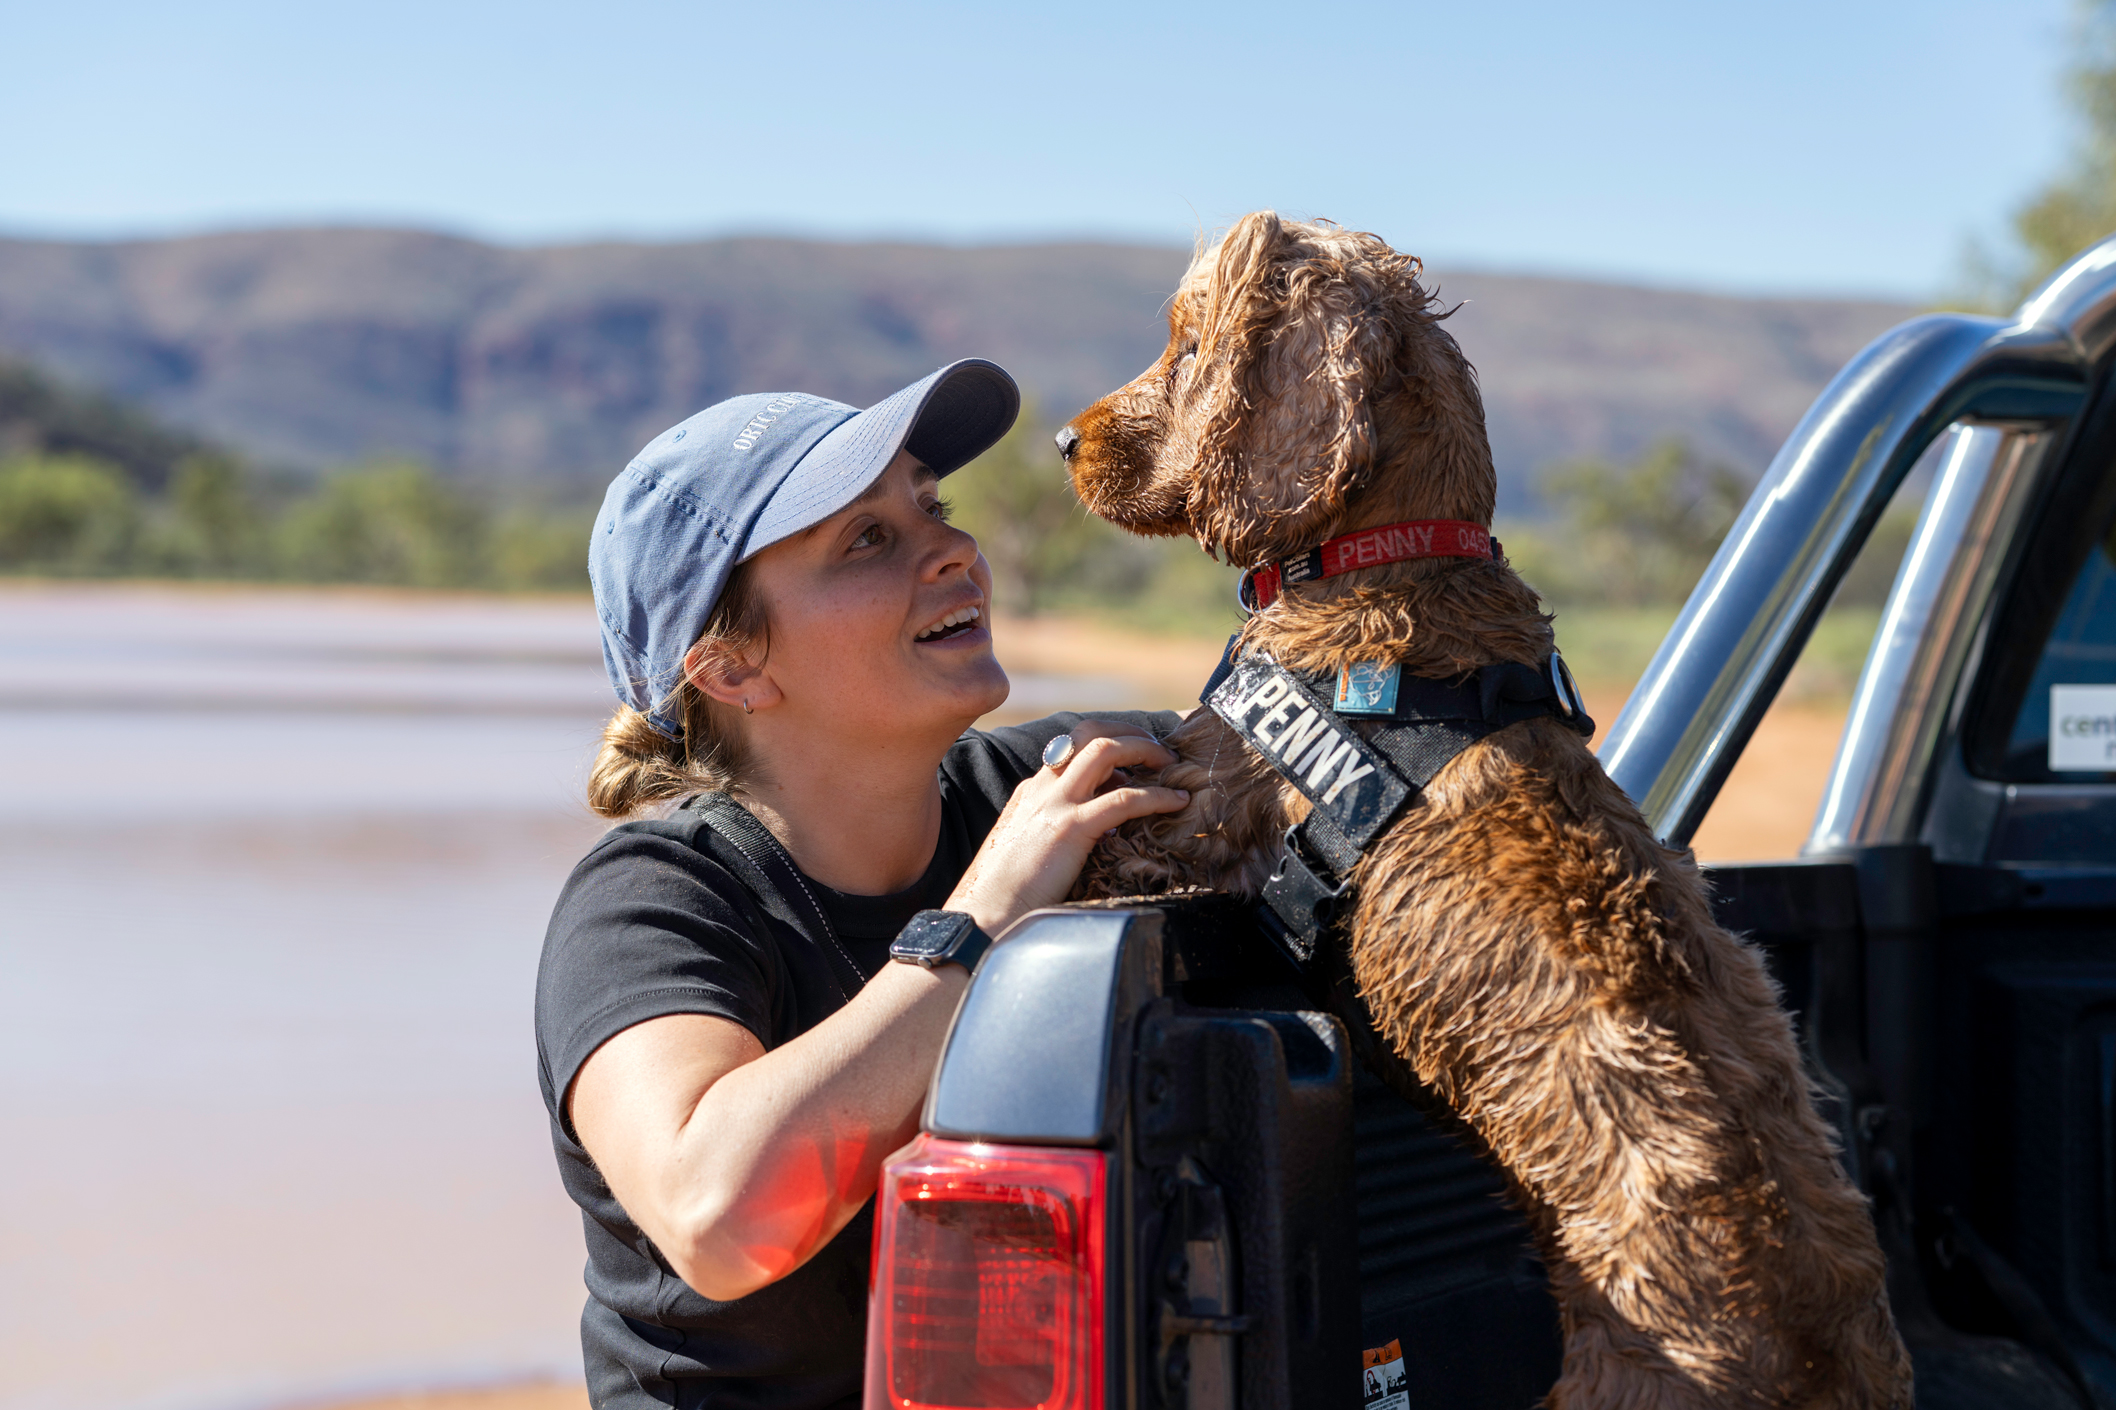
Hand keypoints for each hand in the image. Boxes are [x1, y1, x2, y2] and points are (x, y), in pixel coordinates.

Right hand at [946, 721, 1186, 936]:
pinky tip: (1175, 802)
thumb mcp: (1033, 847)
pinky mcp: (1071, 828)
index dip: (1111, 745)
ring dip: (1145, 750)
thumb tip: (1105, 830)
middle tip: (1160, 751)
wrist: (984, 914)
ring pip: (1105, 750)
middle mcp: (1042, 786)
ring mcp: (1055, 804)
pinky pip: (1124, 799)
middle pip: (1089, 732)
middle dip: (1130, 733)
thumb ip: (1061, 827)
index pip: (1074, 748)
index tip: (1136, 760)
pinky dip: (1156, 796)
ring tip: (1171, 766)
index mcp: (1032, 790)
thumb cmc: (1008, 892)